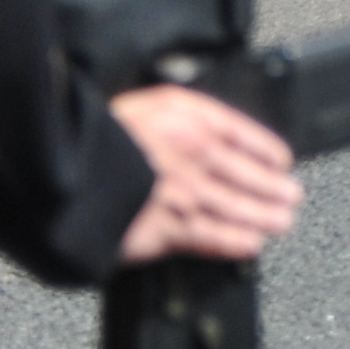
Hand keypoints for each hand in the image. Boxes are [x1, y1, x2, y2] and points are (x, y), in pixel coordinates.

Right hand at [111, 86, 301, 263]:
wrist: (58, 168)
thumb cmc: (94, 136)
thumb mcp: (146, 104)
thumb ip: (183, 113)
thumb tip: (206, 126)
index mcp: (191, 122)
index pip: (244, 136)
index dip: (267, 152)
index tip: (280, 162)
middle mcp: (195, 156)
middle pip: (247, 175)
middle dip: (274, 189)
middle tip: (291, 196)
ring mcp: (182, 194)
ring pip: (236, 208)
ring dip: (264, 216)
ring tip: (282, 221)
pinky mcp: (164, 229)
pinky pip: (209, 237)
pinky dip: (234, 242)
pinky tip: (250, 244)